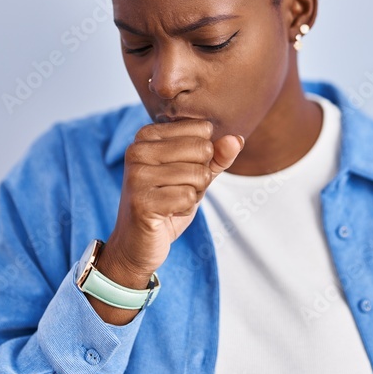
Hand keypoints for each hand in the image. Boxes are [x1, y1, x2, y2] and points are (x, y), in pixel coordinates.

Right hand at [99, 119, 243, 287]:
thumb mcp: (196, 175)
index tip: (180, 171)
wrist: (136, 244)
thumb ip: (217, 156)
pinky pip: (188, 197)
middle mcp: (138, 149)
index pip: (203, 129)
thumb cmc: (167, 204)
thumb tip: (236, 139)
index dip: (204, 156)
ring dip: (193, 195)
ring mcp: (137, 175)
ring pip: (198, 174)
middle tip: (175, 190)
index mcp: (149, 135)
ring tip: (170, 202)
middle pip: (203, 149)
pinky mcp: (141, 201)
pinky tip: (166, 213)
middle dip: (201, 177)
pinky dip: (185, 209)